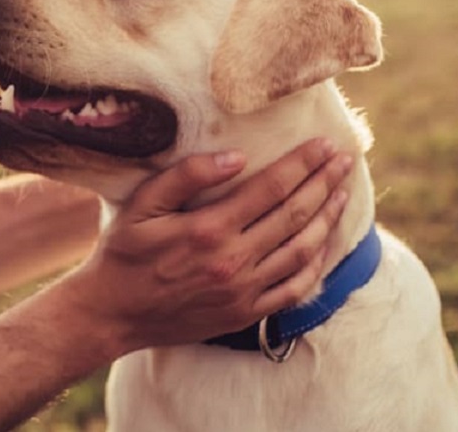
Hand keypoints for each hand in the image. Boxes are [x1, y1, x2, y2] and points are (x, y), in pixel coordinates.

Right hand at [59, 138, 353, 356]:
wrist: (112, 314)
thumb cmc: (123, 253)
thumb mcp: (141, 205)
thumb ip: (185, 176)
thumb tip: (236, 157)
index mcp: (208, 229)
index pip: (271, 188)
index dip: (303, 163)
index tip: (325, 144)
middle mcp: (232, 260)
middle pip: (294, 215)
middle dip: (324, 183)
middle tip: (345, 160)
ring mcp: (243, 291)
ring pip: (302, 250)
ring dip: (327, 218)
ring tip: (342, 193)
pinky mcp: (245, 314)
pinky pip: (294, 288)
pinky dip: (317, 264)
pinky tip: (324, 243)